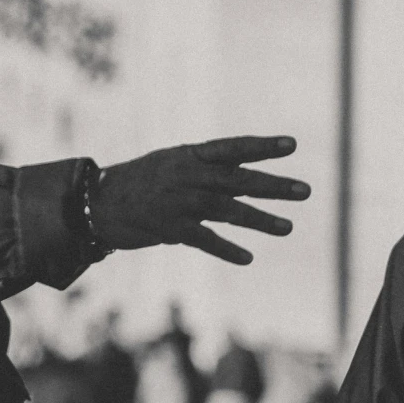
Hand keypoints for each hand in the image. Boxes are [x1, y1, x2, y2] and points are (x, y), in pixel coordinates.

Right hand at [92, 136, 310, 264]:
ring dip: (261, 220)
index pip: (233, 148)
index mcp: (189, 155)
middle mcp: (187, 175)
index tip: (292, 145)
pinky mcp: (170, 228)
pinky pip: (205, 239)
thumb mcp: (173, 164)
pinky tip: (247, 257)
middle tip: (305, 191)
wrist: (98, 202)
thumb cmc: (141, 182)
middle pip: (239, 179)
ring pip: (229, 210)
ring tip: (288, 227)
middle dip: (274, 185)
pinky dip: (227, 249)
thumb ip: (208, 171)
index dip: (263, 146)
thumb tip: (247, 176)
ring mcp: (179, 201)